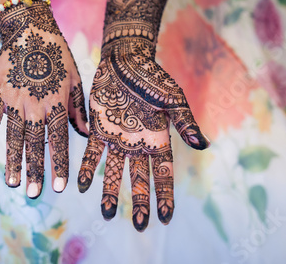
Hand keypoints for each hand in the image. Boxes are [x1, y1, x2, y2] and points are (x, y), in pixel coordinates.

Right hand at [0, 0, 87, 197]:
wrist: (29, 28)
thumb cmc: (57, 54)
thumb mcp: (75, 79)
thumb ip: (78, 108)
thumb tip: (85, 133)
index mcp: (56, 102)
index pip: (58, 140)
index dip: (59, 164)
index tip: (58, 186)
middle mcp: (35, 105)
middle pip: (35, 144)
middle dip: (35, 170)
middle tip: (34, 193)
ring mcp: (14, 99)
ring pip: (13, 135)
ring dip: (13, 160)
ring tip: (13, 182)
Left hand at [78, 38, 208, 230]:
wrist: (125, 59)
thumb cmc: (153, 77)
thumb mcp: (173, 99)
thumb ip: (185, 122)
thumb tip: (203, 144)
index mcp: (158, 138)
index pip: (164, 173)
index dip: (165, 194)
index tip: (165, 217)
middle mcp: (138, 143)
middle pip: (140, 178)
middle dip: (141, 201)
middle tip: (140, 225)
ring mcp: (118, 137)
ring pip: (115, 170)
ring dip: (111, 191)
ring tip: (106, 213)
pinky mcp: (99, 128)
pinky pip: (92, 153)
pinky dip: (88, 168)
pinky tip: (82, 185)